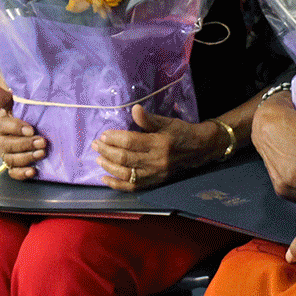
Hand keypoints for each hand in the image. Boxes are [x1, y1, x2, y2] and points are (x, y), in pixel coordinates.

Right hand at [0, 82, 46, 178]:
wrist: (22, 125)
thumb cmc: (18, 112)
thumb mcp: (12, 103)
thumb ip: (3, 97)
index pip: (3, 127)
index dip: (16, 128)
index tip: (31, 129)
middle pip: (8, 145)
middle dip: (26, 144)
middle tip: (43, 142)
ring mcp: (2, 154)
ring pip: (11, 160)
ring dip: (27, 158)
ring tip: (42, 154)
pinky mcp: (10, 165)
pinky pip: (13, 172)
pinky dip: (22, 173)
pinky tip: (33, 171)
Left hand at [92, 105, 222, 190]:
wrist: (199, 149)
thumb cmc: (181, 132)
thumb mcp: (167, 122)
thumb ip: (149, 118)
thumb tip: (134, 109)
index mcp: (159, 143)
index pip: (131, 142)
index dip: (114, 139)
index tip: (104, 135)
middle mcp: (156, 161)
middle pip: (125, 158)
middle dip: (107, 151)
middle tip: (95, 145)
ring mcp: (155, 174)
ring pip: (126, 174)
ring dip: (109, 167)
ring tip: (99, 158)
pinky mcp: (155, 182)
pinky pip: (133, 187)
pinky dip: (117, 184)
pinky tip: (105, 179)